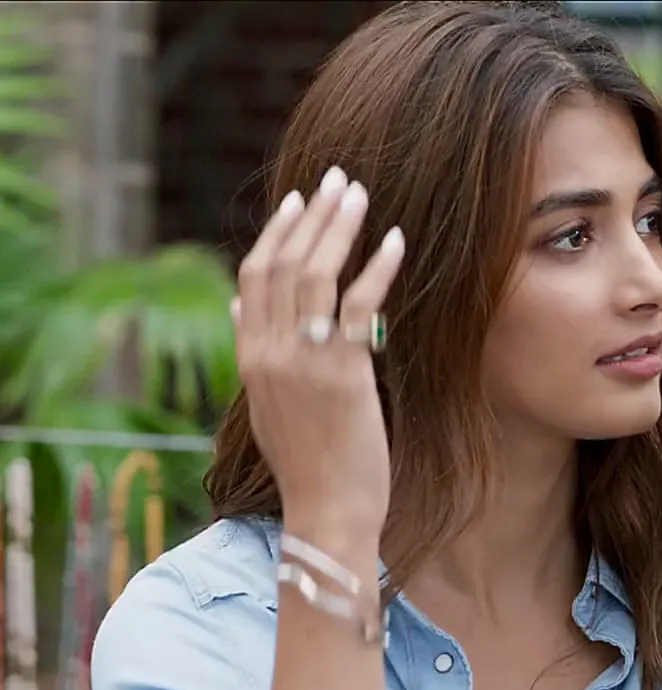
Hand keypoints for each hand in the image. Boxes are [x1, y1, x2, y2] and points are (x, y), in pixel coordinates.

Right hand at [232, 167, 404, 531]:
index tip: (297, 200)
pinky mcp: (342, 373)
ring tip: (361, 193)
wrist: (327, 511)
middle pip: (281, 264)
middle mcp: (269, 352)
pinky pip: (358, 305)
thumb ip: (256, 351)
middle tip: (336, 178)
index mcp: (250, 358)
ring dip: (339, 227)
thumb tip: (238, 304)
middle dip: (310, 216)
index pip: (253, 278)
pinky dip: (376, 267)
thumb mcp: (268, 404)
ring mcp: (303, 361)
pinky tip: (394, 240)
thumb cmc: (310, 463)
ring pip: (314, 274)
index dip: (276, 234)